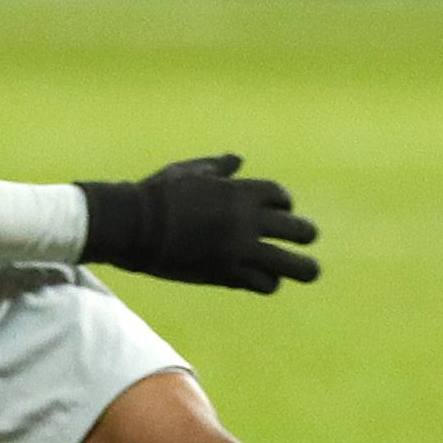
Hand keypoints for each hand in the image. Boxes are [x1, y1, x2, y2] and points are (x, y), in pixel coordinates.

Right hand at [75, 156, 320, 292]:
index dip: (285, 203)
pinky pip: (263, 283)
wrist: (133, 225)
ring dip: (303, 268)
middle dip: (306, 234)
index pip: (281, 196)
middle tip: (307, 238)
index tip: (282, 209)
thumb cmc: (156, 194)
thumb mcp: (189, 171)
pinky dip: (269, 282)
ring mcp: (239, 249)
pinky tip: (267, 280)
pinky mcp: (227, 274)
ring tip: (309, 271)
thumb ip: (218, 167)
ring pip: (291, 264)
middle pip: (298, 230)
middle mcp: (247, 220)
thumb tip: (239, 160)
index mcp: (239, 192)